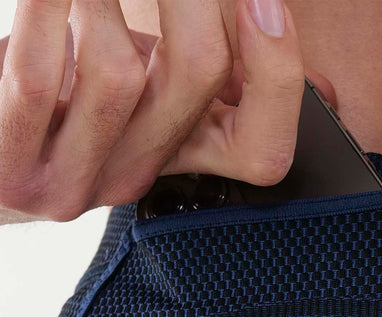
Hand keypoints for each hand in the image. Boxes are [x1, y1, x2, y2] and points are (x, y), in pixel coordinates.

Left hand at [0, 0, 336, 222]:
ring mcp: (75, 183)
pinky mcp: (12, 167)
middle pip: (197, 77)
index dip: (276, 74)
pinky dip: (44, 6)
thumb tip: (302, 61)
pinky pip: (43, 73)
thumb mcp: (144, 83)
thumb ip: (208, 68)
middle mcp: (138, 178)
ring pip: (119, 71)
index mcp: (182, 161)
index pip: (265, 151)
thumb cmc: (62, 95)